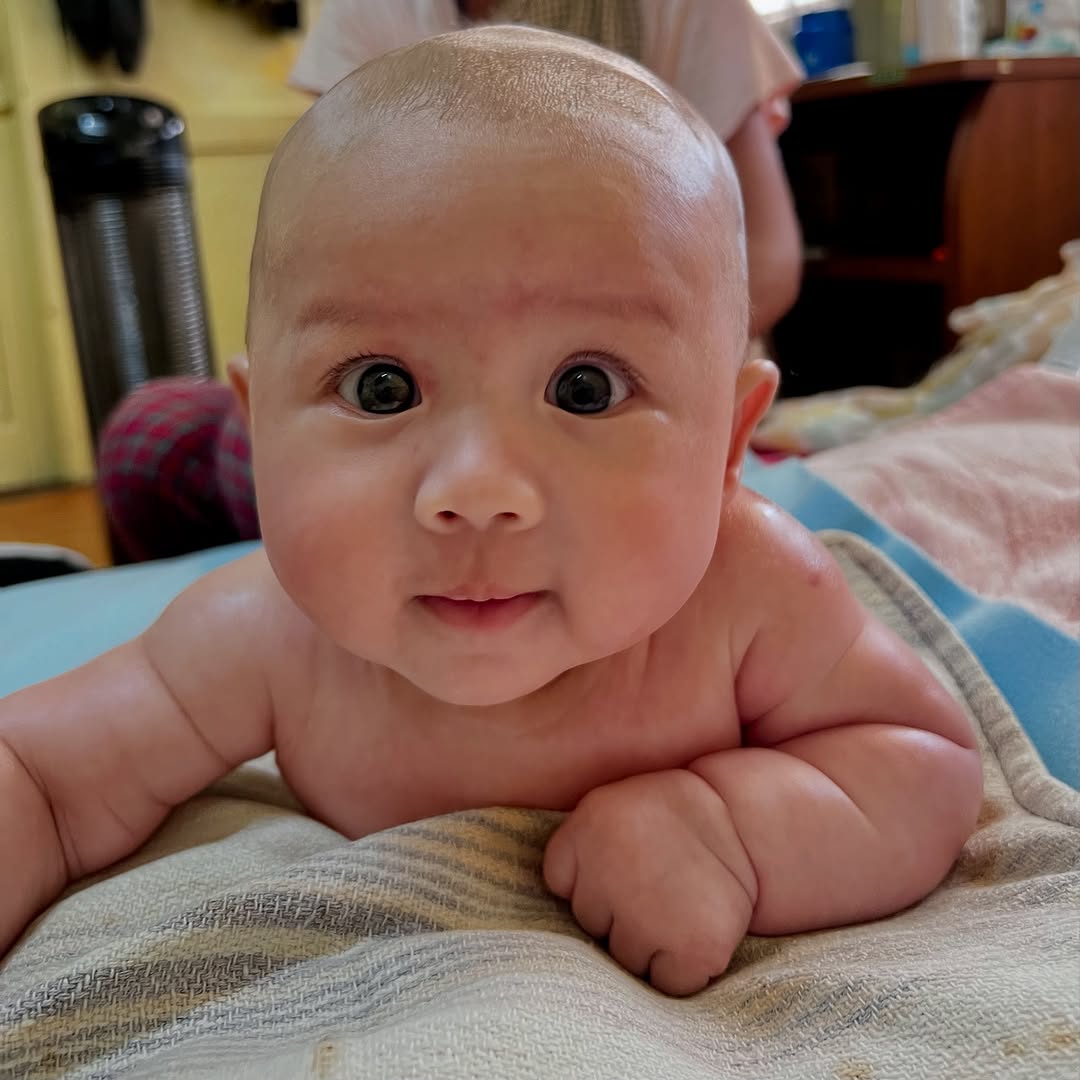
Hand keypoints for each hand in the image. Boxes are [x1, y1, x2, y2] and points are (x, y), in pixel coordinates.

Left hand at [543, 769, 757, 995]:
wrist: (750, 823)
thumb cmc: (677, 817)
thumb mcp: (617, 805)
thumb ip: (582, 842)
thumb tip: (561, 901)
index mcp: (589, 821)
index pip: (560, 881)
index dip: (591, 878)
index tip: (623, 862)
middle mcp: (610, 868)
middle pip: (589, 923)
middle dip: (618, 911)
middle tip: (657, 883)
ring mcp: (649, 915)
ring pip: (625, 958)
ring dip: (649, 942)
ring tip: (678, 904)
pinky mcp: (691, 949)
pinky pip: (666, 982)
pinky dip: (681, 968)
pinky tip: (695, 930)